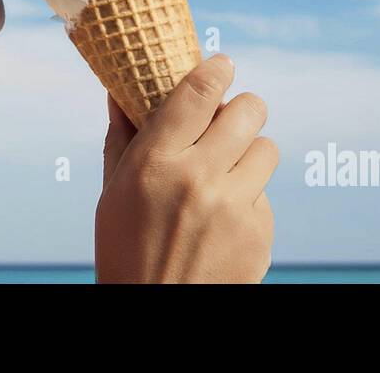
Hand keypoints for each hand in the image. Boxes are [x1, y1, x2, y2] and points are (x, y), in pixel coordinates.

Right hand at [95, 54, 276, 282]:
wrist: (155, 315)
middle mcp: (198, 179)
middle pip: (248, 110)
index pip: (197, 93)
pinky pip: (265, 194)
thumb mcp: (113, 193)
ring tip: (227, 172)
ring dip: (249, 153)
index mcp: (155, 163)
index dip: (216, 69)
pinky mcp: (259, 234)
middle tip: (232, 117)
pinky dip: (249, 199)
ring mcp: (234, 207)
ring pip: (266, 148)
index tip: (221, 64)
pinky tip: (224, 219)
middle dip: (243, 108)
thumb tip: (120, 88)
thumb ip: (123, 138)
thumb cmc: (125, 251)